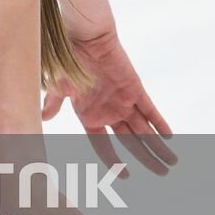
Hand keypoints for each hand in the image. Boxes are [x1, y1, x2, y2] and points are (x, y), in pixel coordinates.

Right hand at [42, 32, 175, 177]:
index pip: (104, 145)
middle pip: (132, 142)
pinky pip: (151, 111)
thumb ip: (54, 104)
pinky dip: (160, 123)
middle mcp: (110, 112)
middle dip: (147, 159)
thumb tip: (41, 119)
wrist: (86, 39)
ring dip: (158, 146)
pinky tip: (169, 137)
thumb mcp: (59, 88)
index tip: (124, 176)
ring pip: (144, 130)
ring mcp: (124, 103)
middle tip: (162, 174)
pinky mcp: (136, 91)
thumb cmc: (69, 62)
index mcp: (90, 116)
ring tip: (172, 162)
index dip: (114, 161)